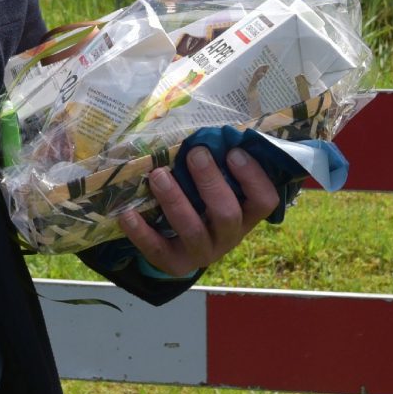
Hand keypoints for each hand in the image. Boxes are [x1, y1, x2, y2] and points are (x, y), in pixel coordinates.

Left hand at [117, 147, 280, 279]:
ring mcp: (202, 253)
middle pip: (227, 214)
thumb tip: (209, 130)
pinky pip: (158, 249)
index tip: (233, 152)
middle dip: (210, 182)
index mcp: (246, 215)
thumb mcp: (220, 188)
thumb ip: (220, 165)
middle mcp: (229, 237)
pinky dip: (141, 231)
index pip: (264, 201)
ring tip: (158, 175)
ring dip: (175, 200)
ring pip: (192, 230)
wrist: (183, 247)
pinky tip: (128, 213)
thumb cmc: (204, 203)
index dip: (253, 177)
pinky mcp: (175, 263)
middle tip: (195, 154)